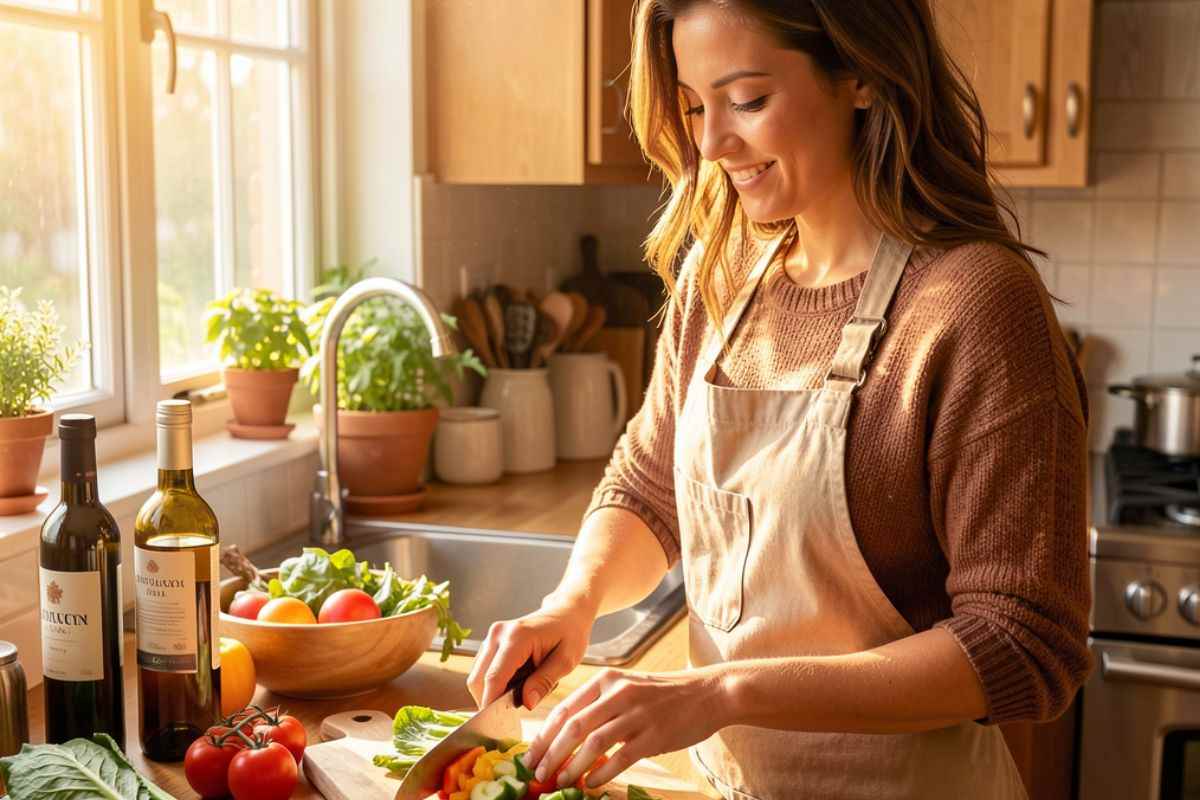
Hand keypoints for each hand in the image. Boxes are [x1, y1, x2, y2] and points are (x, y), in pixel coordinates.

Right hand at [467, 597, 596, 710]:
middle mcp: (498, 634)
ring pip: (477, 676)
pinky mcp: (491, 641)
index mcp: (517, 637)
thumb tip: (526, 703)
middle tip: (514, 711)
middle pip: (478, 679)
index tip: (495, 725)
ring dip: (493, 691)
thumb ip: (544, 682)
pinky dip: (494, 683)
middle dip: (490, 700)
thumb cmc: (570, 634)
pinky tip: (516, 682)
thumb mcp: (566, 660)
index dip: (491, 704)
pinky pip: (483, 670)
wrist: (567, 612)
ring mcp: (492, 636)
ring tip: (521, 691)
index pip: (494, 677)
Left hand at [522, 666, 729, 789]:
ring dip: (572, 766)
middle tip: (538, 774)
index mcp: (606, 680)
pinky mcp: (653, 735)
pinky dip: (601, 773)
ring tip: (560, 782)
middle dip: (551, 753)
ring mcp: (636, 714)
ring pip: (592, 743)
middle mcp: (618, 694)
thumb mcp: (626, 687)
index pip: (564, 709)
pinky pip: (620, 758)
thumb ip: (598, 705)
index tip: (531, 756)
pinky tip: (591, 783)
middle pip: (573, 726)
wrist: (707, 693)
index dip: (544, 735)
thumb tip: (565, 735)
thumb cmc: (663, 694)